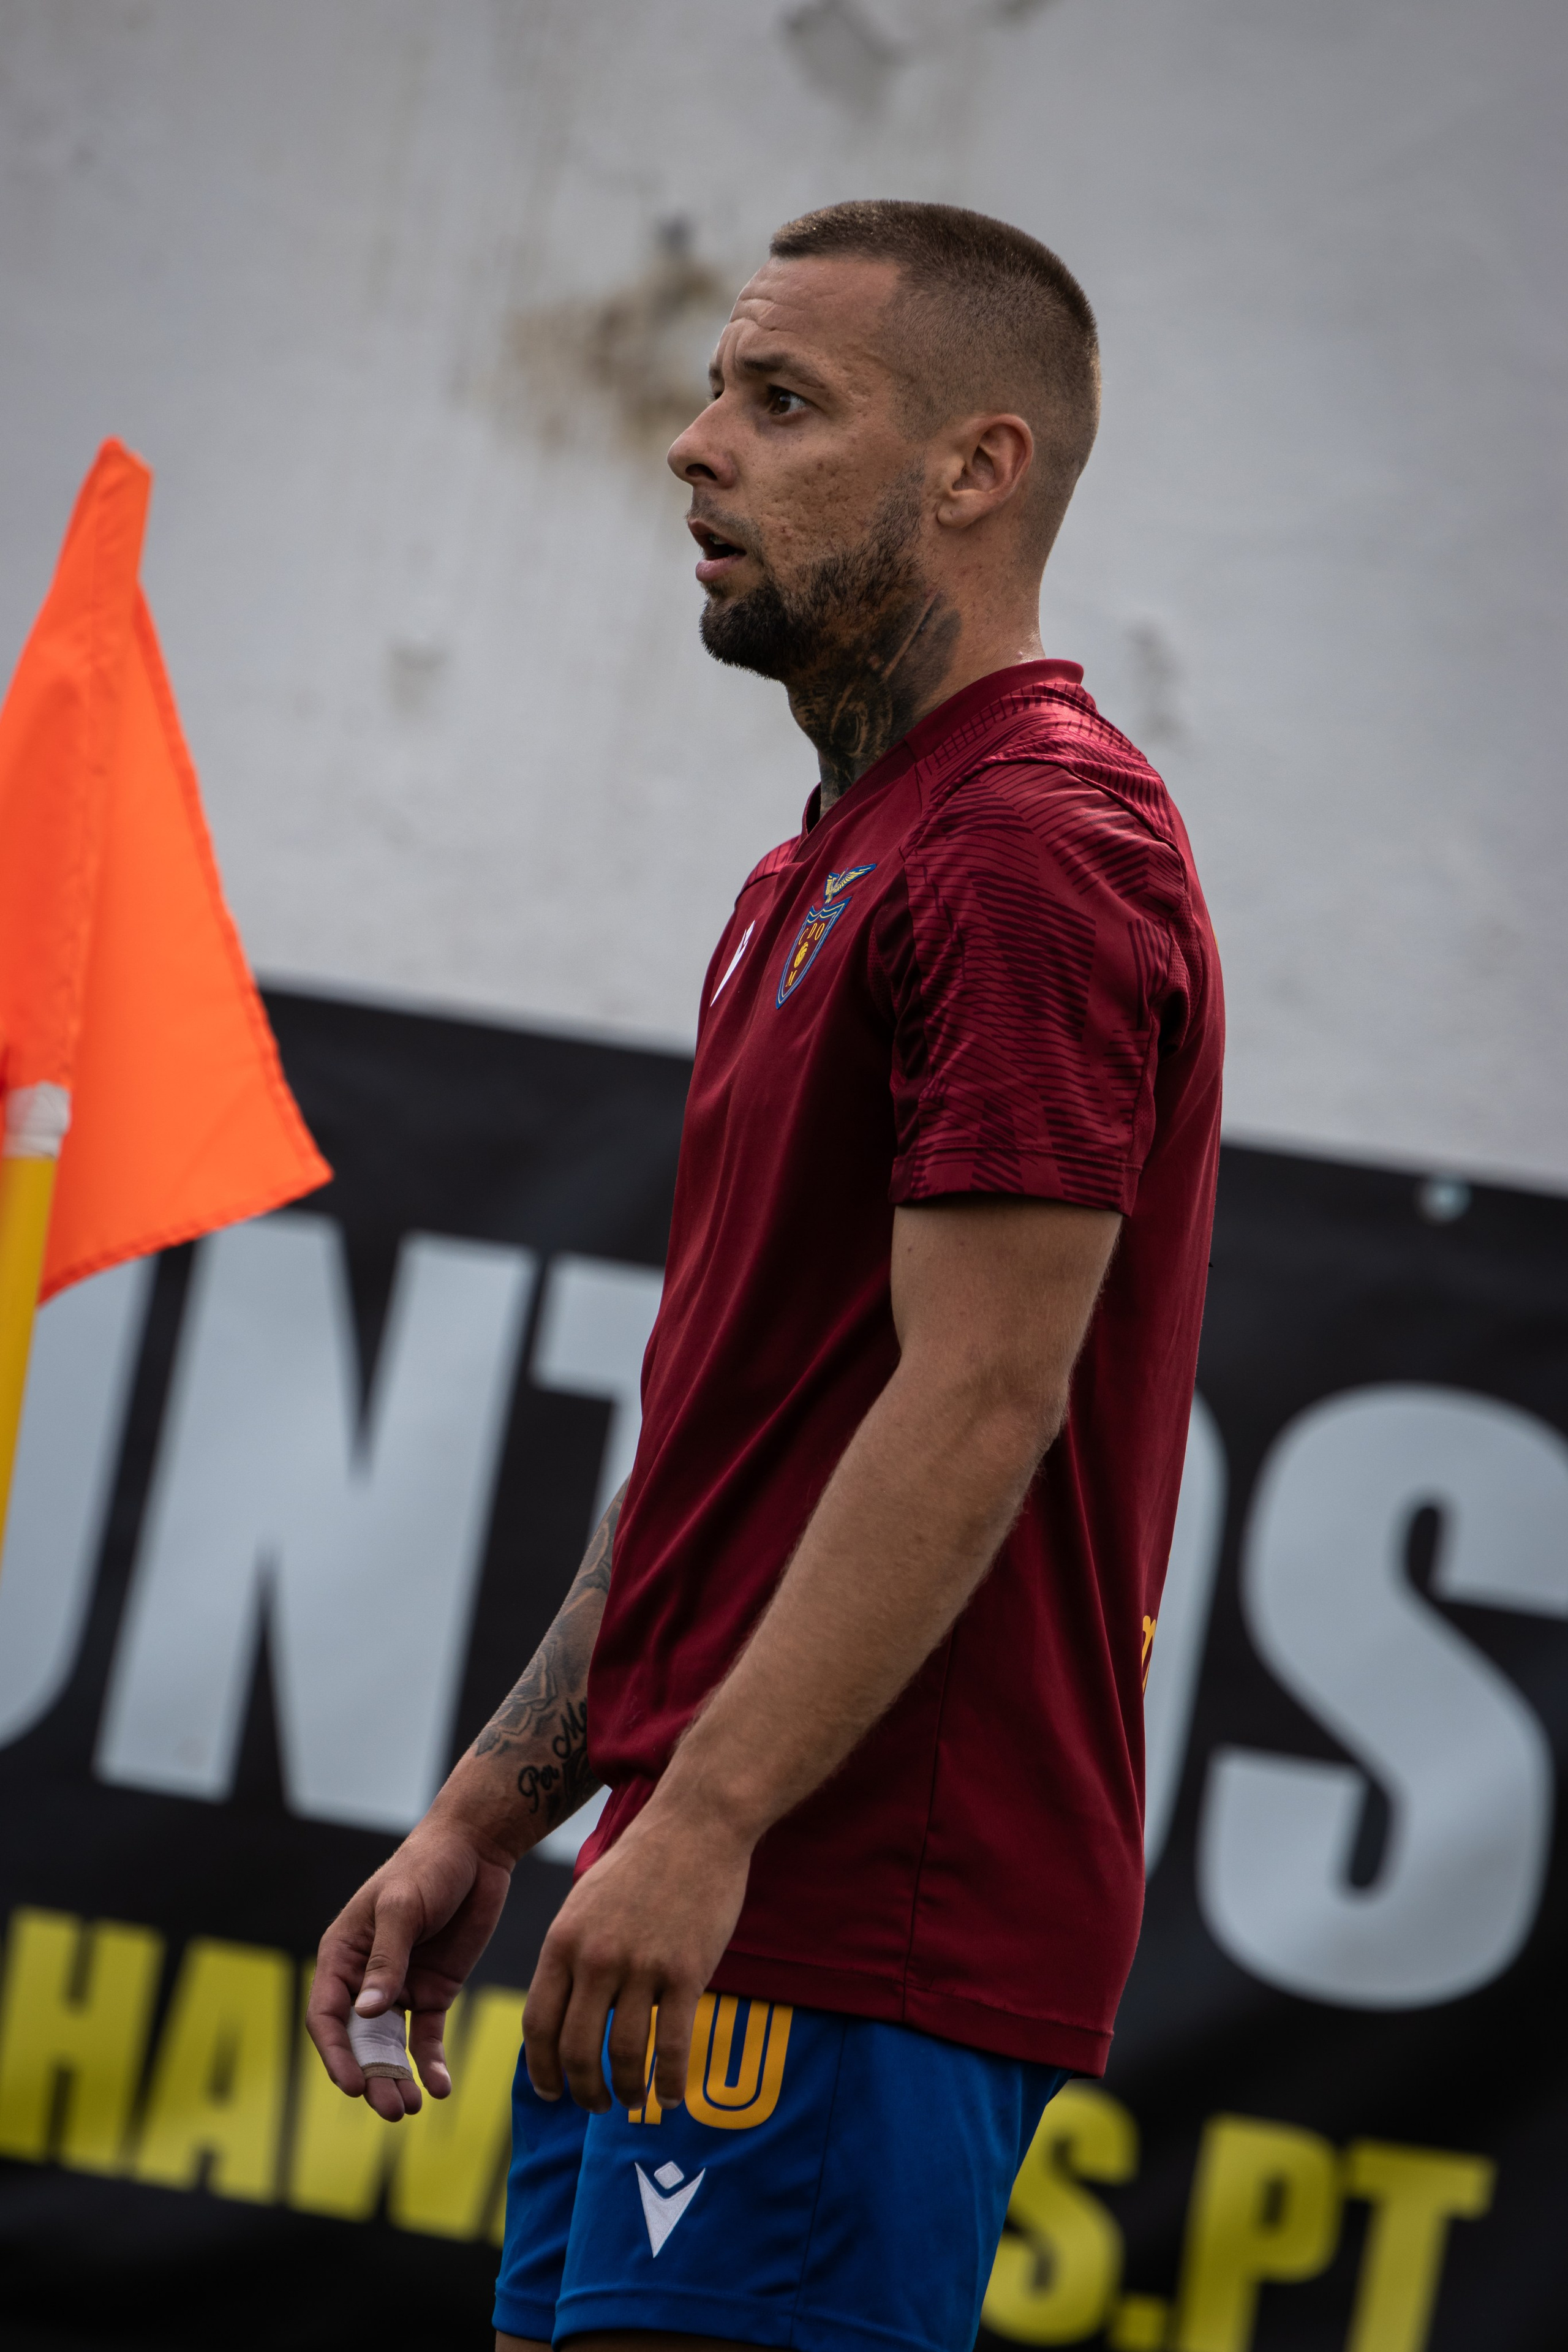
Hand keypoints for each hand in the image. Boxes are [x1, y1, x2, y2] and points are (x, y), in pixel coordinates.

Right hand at [307, 1804, 514, 2122]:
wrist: (477, 1849)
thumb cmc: (429, 1866)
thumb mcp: (403, 1906)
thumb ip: (386, 1959)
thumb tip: (365, 2012)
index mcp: (343, 1955)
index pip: (328, 2015)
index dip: (336, 2054)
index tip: (353, 2084)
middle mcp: (365, 1978)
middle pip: (359, 2041)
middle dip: (371, 2077)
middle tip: (392, 2111)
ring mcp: (400, 1987)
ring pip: (390, 2047)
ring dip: (396, 2078)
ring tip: (409, 2110)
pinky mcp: (434, 1991)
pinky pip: (426, 2037)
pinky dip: (430, 2063)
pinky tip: (439, 2088)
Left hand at [523, 1795, 751, 2113]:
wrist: (695, 1825)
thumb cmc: (640, 1865)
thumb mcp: (583, 1904)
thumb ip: (570, 1956)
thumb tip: (562, 2014)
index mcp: (563, 1941)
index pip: (538, 2024)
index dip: (543, 2069)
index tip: (552, 2091)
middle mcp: (595, 1958)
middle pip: (577, 2049)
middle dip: (583, 2089)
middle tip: (595, 2104)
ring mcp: (641, 1966)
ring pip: (625, 2055)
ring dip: (627, 2090)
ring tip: (634, 2101)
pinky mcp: (685, 1972)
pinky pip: (673, 2045)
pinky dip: (672, 2081)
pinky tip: (674, 2096)